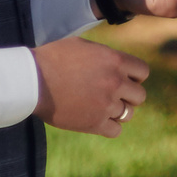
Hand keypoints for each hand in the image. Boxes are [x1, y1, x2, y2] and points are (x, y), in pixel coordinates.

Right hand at [32, 36, 148, 136]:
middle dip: (129, 95)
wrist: (33, 80)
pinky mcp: (94, 123)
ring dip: (119, 111)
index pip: (143, 72)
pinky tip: (97, 119)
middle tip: (113, 95)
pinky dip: (109, 126)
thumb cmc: (54, 58)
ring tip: (103, 107)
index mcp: (115, 61)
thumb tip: (116, 62)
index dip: (135, 76)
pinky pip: (116, 130)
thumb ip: (105, 56)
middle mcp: (115, 82)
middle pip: (140, 96)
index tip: (125, 79)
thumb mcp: (83, 46)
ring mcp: (106, 104)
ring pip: (129, 114)